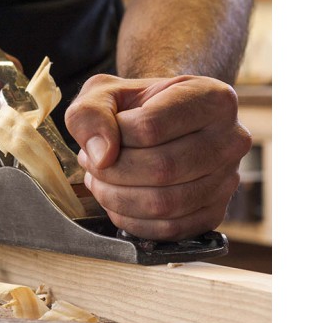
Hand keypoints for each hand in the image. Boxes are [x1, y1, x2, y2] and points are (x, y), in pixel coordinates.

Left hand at [65, 75, 251, 240]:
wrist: (159, 124)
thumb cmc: (134, 107)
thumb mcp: (103, 93)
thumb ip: (91, 113)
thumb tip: (101, 156)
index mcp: (212, 98)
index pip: (150, 127)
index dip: (114, 137)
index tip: (103, 135)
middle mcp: (231, 139)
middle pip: (161, 168)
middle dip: (113, 172)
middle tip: (92, 164)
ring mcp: (227, 180)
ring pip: (165, 203)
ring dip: (117, 198)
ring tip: (101, 180)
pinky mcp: (215, 213)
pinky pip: (169, 229)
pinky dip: (132, 221)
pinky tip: (117, 201)